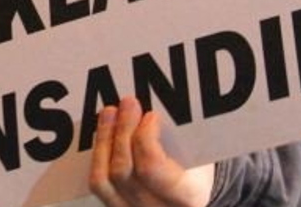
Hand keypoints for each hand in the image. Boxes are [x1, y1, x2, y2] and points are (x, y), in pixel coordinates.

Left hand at [89, 97, 213, 206]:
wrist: (191, 200)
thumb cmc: (199, 173)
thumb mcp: (202, 157)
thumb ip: (180, 138)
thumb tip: (150, 109)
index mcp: (186, 197)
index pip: (151, 167)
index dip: (145, 137)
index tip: (151, 115)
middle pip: (122, 172)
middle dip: (122, 131)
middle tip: (128, 102)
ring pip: (102, 180)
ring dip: (104, 139)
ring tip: (110, 112)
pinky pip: (98, 185)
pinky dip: (98, 154)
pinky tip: (104, 131)